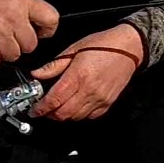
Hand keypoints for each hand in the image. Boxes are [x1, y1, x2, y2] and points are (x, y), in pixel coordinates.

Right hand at [0, 0, 58, 66]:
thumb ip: (24, 11)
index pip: (51, 19)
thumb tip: (39, 29)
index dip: (46, 30)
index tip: (40, 32)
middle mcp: (12, 17)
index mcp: (20, 2)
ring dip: (3, 52)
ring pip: (14, 55)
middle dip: (20, 44)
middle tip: (6, 35)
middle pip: (31, 45)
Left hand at [29, 24, 144, 120]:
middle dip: (50, 114)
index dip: (41, 108)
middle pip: (63, 113)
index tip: (34, 110)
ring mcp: (100, 98)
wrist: (129, 47)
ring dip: (63, 115)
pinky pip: (89, 116)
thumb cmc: (104, 45)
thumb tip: (37, 74)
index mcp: (78, 75)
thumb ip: (54, 65)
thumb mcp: (73, 49)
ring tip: (58, 106)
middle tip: (43, 109)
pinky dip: (79, 114)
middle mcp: (90, 90)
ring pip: (75, 117)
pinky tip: (75, 105)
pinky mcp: (108, 103)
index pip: (54, 99)